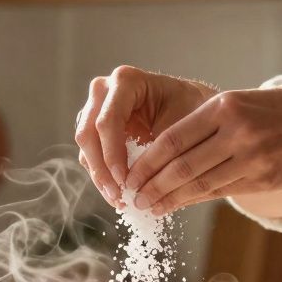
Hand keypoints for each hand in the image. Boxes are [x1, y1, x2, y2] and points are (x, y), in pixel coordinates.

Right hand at [74, 65, 217, 206]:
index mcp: (126, 81)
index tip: (125, 181)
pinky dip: (104, 179)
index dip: (112, 153)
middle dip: (102, 169)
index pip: (108, 120)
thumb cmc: (193, 110)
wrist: (194, 109)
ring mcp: (96, 110)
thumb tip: (147, 187)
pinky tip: (119, 196)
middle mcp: (104, 91)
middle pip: (89, 134)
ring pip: (86, 148)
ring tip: (120, 200)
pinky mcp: (96, 132)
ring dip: (101, 178)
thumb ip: (163, 149)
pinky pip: (92, 158)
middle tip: (119, 196)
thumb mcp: (185, 124)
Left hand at [126, 86, 281, 214]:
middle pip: (181, 166)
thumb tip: (162, 155)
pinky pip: (219, 193)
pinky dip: (194, 200)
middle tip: (132, 199)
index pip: (172, 139)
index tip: (129, 176)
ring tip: (148, 208)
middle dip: (151, 186)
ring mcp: (251, 158)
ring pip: (199, 184)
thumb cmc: (277, 112)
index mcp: (224, 107)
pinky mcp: (262, 179)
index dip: (146, 163)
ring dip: (169, 200)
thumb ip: (204, 126)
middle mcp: (236, 132)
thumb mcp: (239, 104)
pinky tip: (177, 206)